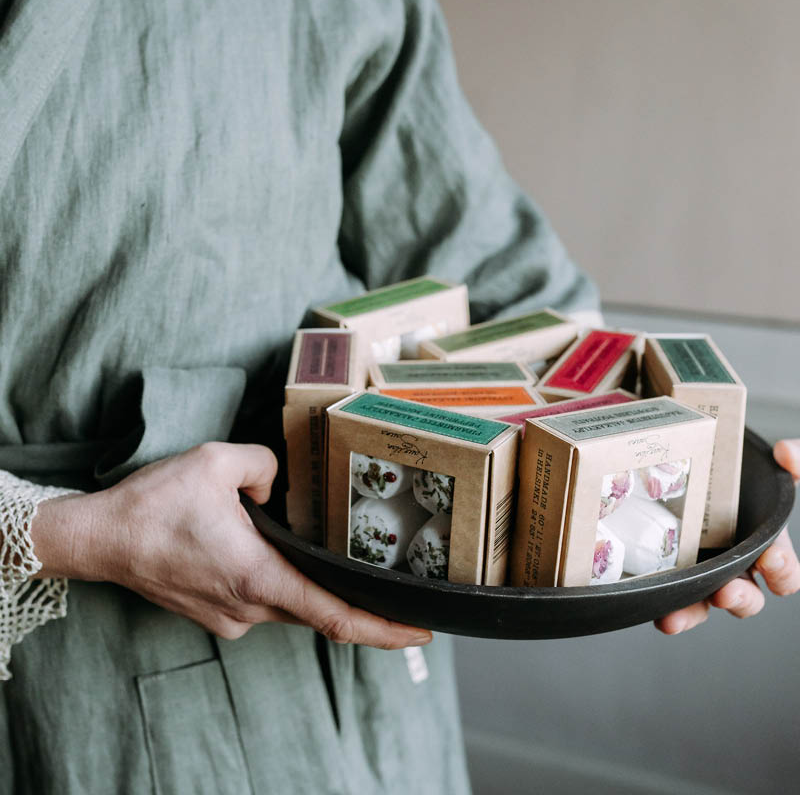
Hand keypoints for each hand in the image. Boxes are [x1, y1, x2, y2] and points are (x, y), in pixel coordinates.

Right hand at [30, 442, 431, 648]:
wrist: (100, 539)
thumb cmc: (153, 505)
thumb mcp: (217, 461)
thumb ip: (267, 464)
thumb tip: (278, 484)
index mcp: (258, 576)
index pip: (336, 616)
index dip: (384, 628)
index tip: (420, 632)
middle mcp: (249, 608)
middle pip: (321, 613)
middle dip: (363, 607)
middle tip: (401, 593)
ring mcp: (231, 617)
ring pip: (292, 605)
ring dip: (317, 589)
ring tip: (341, 564)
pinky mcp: (216, 614)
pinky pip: (264, 602)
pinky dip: (283, 584)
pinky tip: (281, 557)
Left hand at [655, 438, 799, 633]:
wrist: (696, 457)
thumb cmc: (736, 469)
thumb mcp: (769, 464)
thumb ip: (792, 459)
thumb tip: (787, 455)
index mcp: (764, 545)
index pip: (783, 572)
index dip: (782, 571)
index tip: (771, 559)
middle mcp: (735, 564)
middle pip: (746, 597)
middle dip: (740, 598)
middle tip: (728, 591)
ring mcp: (703, 569)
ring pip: (705, 603)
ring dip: (694, 612)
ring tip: (678, 617)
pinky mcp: (672, 569)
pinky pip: (672, 596)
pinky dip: (669, 609)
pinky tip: (657, 614)